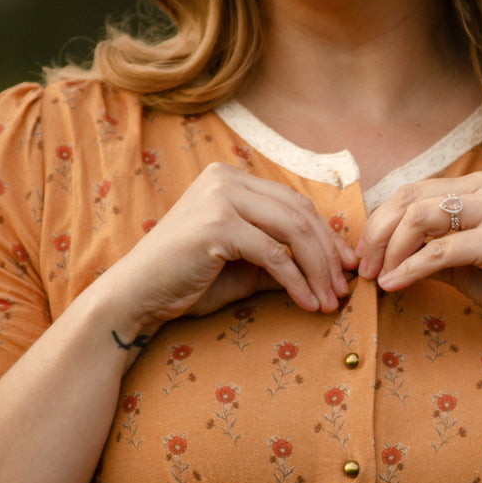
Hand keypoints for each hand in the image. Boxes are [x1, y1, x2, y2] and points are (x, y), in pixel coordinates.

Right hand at [105, 163, 357, 332]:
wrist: (135, 296)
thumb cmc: (187, 281)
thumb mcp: (244, 266)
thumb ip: (282, 259)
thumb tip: (334, 270)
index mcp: (230, 179)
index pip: (294, 203)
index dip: (327, 236)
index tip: (346, 267)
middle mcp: (225, 179)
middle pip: (300, 214)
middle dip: (329, 254)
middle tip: (345, 288)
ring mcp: (220, 198)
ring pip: (293, 232)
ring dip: (319, 270)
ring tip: (331, 300)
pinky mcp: (217, 225)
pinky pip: (274, 255)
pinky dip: (297, 282)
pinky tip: (308, 303)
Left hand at [354, 172, 481, 333]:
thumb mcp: (468, 262)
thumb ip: (433, 248)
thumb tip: (384, 255)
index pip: (414, 190)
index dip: (381, 220)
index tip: (365, 253)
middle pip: (410, 197)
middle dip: (378, 233)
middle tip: (363, 267)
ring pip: (420, 218)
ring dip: (391, 250)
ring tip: (378, 278)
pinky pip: (440, 251)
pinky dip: (410, 269)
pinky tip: (395, 286)